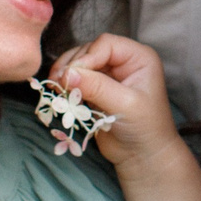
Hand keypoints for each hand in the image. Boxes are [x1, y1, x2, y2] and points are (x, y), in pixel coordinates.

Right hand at [48, 35, 188, 179]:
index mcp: (139, 57)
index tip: (70, 76)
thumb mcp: (124, 105)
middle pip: (89, 50)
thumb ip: (97, 87)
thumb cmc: (144, 128)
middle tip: (58, 84)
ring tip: (56, 88)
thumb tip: (68, 74)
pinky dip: (66, 84)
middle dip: (72, 65)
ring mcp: (109, 74)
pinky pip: (76, 78)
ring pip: (79, 62)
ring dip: (65, 73)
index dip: (86, 57)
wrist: (142, 156)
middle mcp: (123, 61)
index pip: (106, 44)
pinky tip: (60, 93)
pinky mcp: (96, 88)